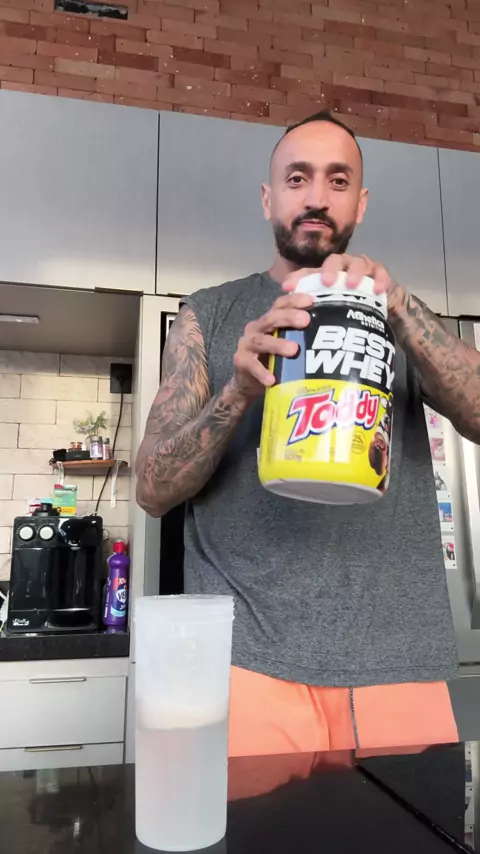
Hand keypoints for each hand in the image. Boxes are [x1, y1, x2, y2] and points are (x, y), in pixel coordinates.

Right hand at [231, 291, 312, 397]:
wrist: (249, 383)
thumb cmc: (275, 361)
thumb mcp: (288, 345)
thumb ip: (302, 337)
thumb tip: (335, 333)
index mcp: (270, 321)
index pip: (280, 304)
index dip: (294, 300)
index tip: (311, 301)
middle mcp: (257, 328)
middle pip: (271, 318)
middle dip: (288, 317)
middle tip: (306, 320)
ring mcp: (247, 344)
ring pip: (261, 341)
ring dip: (277, 344)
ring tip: (293, 350)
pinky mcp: (241, 361)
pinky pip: (252, 365)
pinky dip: (262, 372)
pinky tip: (272, 379)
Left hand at [283, 254, 406, 316]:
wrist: (378, 305)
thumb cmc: (347, 306)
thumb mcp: (328, 311)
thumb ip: (311, 313)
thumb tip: (290, 322)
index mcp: (326, 274)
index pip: (309, 272)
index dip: (297, 278)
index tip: (287, 288)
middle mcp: (343, 266)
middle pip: (336, 261)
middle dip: (331, 270)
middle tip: (327, 282)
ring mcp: (363, 267)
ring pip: (358, 263)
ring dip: (355, 272)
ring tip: (352, 285)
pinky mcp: (380, 273)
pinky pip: (380, 272)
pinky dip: (379, 279)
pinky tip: (377, 289)